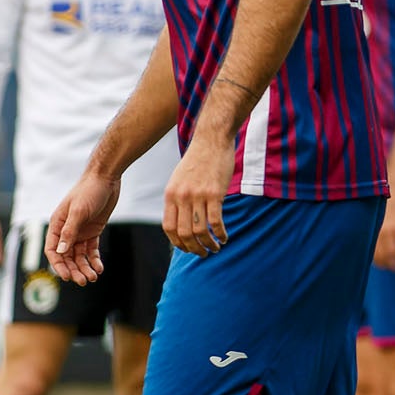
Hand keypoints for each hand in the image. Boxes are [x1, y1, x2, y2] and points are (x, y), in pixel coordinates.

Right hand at [45, 171, 120, 284]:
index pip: (53, 250)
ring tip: (93, 277)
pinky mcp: (93, 231)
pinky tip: (99, 268)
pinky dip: (94, 260)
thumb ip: (69, 231)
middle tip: (83, 281)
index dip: (58, 264)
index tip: (67, 276)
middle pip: (67, 256)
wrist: (106, 178)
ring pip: (79, 255)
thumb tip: (60, 252)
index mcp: (57, 224)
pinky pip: (91, 249)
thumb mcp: (79, 211)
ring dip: (84, 267)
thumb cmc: (89, 191)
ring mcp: (80, 231)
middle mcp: (66, 230)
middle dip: (74, 269)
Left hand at [163, 137, 233, 255]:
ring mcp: (198, 195)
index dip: (178, 243)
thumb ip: (178, 199)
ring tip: (216, 247)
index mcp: (171, 195)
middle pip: (184, 233)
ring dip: (209, 244)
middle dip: (194, 248)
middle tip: (203, 253)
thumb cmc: (198, 161)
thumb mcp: (179, 180)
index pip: (169, 228)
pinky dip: (221, 233)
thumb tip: (180, 221)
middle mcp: (182, 197)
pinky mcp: (215, 193)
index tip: (188, 248)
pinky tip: (225, 237)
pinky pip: (216, 221)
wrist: (211, 141)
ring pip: (200, 230)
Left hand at [374, 184, 394, 269]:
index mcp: (373, 230)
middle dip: (390, 265)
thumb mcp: (380, 216)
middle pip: (384, 256)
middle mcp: (380, 232)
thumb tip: (381, 243)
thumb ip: (379, 229)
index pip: (373, 253)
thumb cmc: (389, 201)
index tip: (385, 267)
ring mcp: (392, 230)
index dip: (379, 263)